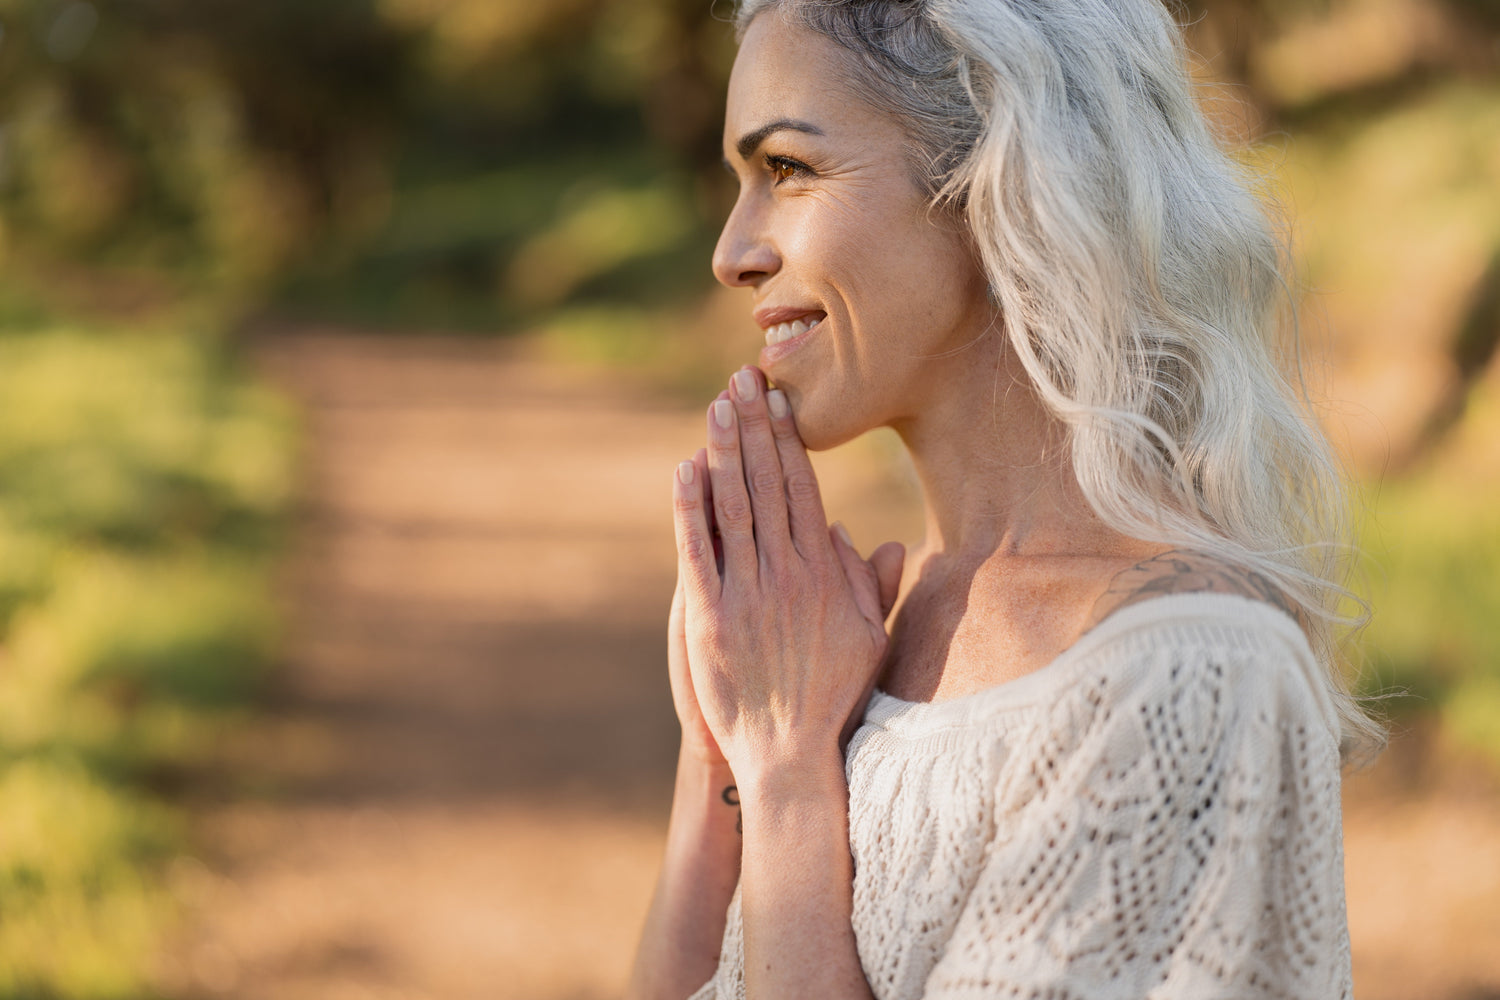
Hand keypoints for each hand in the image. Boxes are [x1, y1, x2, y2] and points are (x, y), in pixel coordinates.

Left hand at [671, 368, 902, 787]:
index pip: (804, 491)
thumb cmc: (835, 696)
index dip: (788, 442)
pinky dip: (689, 511)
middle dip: (753, 428)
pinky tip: (685, 471)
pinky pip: (698, 554)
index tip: (778, 402)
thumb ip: (866, 584)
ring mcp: (747, 595)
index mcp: (824, 574)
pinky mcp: (710, 620)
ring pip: (734, 508)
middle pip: (768, 485)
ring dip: (724, 453)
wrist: (792, 754)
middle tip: (741, 379)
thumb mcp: (869, 638)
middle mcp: (787, 574)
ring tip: (716, 406)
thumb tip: (856, 535)